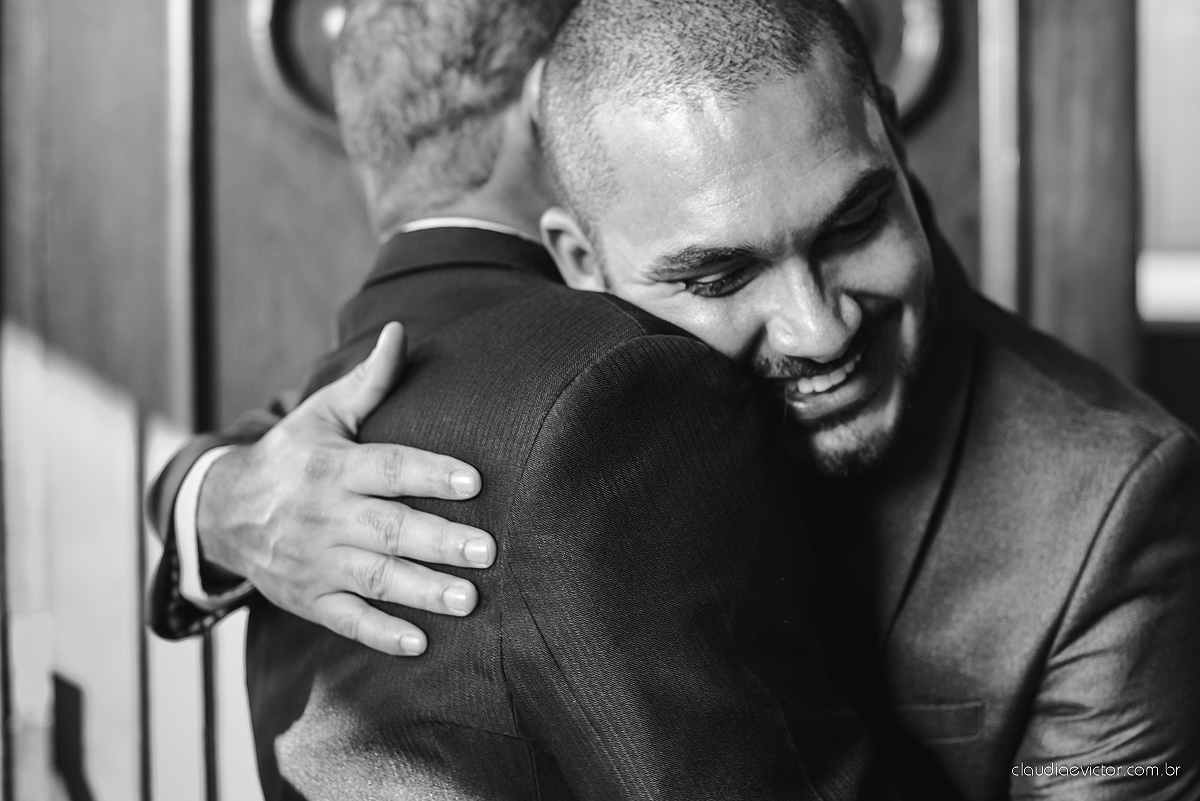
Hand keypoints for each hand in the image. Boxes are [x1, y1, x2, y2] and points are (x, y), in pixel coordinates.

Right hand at [197, 322, 493, 655]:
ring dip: (423, 590)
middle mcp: (326, 515)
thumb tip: (401, 332)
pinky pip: (346, 619)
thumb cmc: (291, 456)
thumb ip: (368, 382)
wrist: (221, 512)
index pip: (388, 467)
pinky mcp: (309, 597)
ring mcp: (316, 560)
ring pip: (375, 578)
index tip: (474, 480)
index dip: (429, 472)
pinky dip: (380, 634)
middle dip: (439, 541)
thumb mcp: (322, 414)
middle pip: (389, 528)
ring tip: (469, 599)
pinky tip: (419, 643)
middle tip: (487, 550)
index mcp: (333, 467)